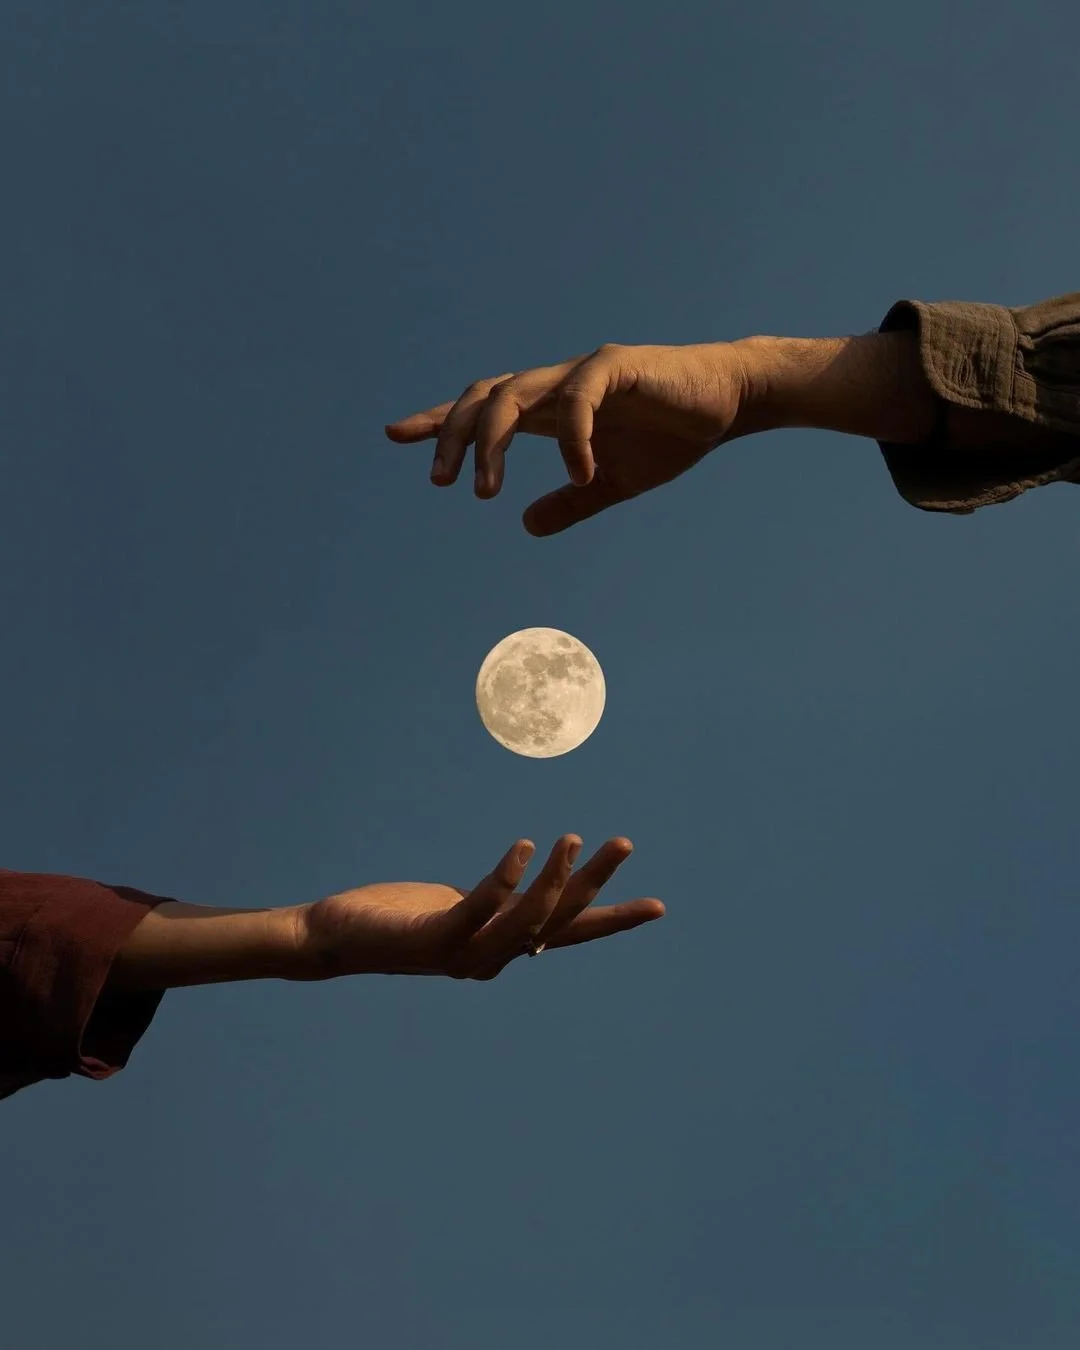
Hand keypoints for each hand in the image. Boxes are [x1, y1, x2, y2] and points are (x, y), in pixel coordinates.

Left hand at [294, 834, 662, 980]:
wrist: (334, 939)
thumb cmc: (396, 920)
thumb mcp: (459, 910)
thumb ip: (495, 909)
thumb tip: (527, 899)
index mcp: (502, 948)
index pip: (568, 932)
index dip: (614, 919)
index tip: (657, 906)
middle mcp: (491, 957)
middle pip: (557, 919)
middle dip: (594, 882)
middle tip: (622, 843)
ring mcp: (465, 951)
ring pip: (526, 916)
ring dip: (554, 877)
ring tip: (571, 837)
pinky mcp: (435, 936)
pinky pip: (480, 907)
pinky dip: (505, 879)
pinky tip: (521, 847)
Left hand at [385, 340, 751, 534]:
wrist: (727, 404)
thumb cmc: (671, 436)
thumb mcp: (612, 483)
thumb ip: (570, 502)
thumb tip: (525, 524)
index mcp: (549, 410)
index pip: (481, 408)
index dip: (439, 421)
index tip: (396, 435)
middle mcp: (555, 386)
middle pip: (483, 398)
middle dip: (451, 435)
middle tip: (440, 483)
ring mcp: (583, 373)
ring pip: (514, 392)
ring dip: (490, 440)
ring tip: (484, 488)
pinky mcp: (618, 367)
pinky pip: (578, 399)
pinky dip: (570, 437)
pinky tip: (579, 472)